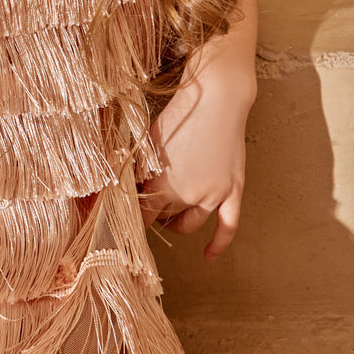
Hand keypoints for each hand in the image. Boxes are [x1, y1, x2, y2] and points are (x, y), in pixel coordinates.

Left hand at [138, 69, 253, 260]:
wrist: (217, 97)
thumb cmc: (178, 114)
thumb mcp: (147, 142)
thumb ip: (136, 170)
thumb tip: (120, 187)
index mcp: (162, 186)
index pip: (142, 217)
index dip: (133, 219)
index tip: (124, 222)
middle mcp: (188, 196)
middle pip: (165, 217)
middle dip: (154, 214)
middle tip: (147, 207)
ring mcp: (214, 195)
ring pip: (191, 223)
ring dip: (178, 224)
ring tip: (168, 219)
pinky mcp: (234, 189)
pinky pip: (228, 226)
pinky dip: (218, 243)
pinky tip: (208, 255)